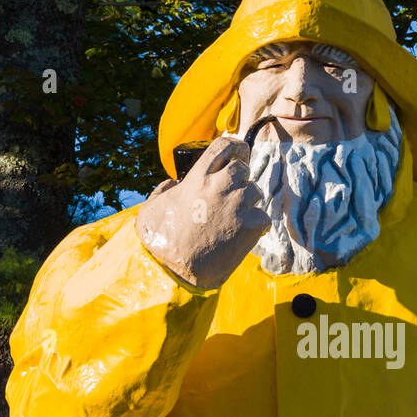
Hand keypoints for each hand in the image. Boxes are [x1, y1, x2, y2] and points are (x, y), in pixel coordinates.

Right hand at [135, 135, 269, 289]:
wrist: (176, 270)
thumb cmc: (162, 240)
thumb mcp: (152, 207)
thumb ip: (165, 190)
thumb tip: (171, 185)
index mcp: (198, 177)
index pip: (224, 146)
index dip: (236, 146)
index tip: (240, 153)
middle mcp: (220, 186)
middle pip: (243, 169)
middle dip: (240, 180)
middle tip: (231, 197)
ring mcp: (237, 205)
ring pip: (255, 193)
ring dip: (248, 203)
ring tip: (232, 220)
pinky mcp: (250, 226)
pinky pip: (263, 218)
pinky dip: (256, 226)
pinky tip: (241, 235)